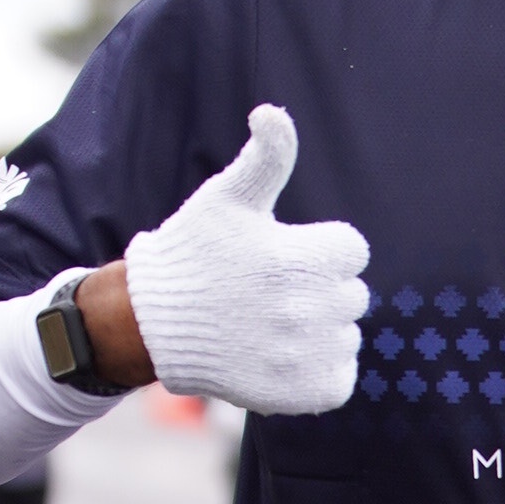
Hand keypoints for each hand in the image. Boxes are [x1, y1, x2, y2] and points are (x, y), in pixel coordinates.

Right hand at [122, 104, 367, 414]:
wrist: (152, 323)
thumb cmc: (193, 252)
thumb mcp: (227, 196)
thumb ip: (266, 157)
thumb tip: (272, 111)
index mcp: (304, 257)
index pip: (352, 250)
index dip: (319, 249)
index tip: (283, 254)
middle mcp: (309, 309)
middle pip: (351, 295)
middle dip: (318, 289)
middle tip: (270, 290)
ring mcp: (305, 354)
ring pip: (345, 336)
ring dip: (319, 330)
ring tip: (271, 323)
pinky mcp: (301, 392)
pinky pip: (340, 377)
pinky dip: (321, 370)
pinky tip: (285, 355)